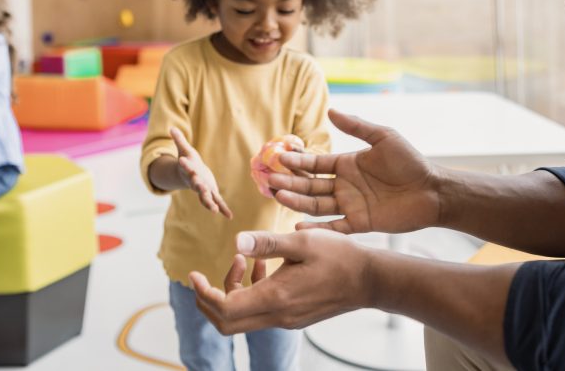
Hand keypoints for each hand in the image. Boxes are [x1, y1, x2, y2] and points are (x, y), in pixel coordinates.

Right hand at [171, 127, 232, 218]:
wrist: (189, 175)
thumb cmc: (188, 161)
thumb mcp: (184, 150)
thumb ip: (179, 140)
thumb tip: (170, 127)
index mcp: (190, 170)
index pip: (186, 166)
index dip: (184, 163)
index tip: (182, 161)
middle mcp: (196, 181)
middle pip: (196, 184)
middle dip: (198, 186)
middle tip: (199, 186)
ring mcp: (204, 188)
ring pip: (206, 197)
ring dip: (209, 203)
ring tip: (213, 210)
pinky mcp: (212, 192)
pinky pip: (218, 201)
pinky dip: (223, 208)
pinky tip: (229, 216)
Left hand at [190, 229, 372, 333]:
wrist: (370, 281)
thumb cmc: (340, 257)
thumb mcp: (302, 241)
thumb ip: (267, 243)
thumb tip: (235, 240)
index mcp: (276, 297)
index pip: (224, 308)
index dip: (203, 293)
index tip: (194, 274)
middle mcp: (278, 315)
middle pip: (226, 323)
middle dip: (209, 299)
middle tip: (205, 274)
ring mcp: (286, 320)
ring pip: (242, 319)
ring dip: (231, 292)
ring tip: (241, 260)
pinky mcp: (294, 317)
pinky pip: (260, 313)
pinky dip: (250, 293)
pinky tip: (262, 267)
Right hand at [270, 109, 438, 233]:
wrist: (432, 190)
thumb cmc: (410, 161)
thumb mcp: (383, 137)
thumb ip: (356, 126)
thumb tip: (330, 110)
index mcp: (346, 164)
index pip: (315, 164)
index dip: (297, 161)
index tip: (279, 158)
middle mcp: (344, 185)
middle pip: (310, 185)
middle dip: (290, 182)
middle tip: (270, 181)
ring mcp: (350, 205)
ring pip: (317, 205)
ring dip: (297, 201)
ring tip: (279, 196)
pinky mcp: (360, 223)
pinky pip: (334, 227)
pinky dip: (317, 228)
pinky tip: (298, 226)